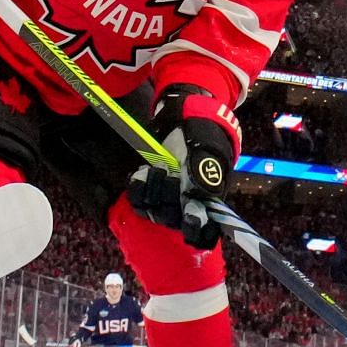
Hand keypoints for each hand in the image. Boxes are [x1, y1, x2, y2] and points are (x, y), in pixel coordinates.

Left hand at [127, 88, 240, 249]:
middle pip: (174, 220)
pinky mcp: (151, 189)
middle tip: (170, 174)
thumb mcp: (208, 148)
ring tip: (154, 170)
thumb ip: (206, 173)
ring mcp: (169, 197)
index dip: (197, 230)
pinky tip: (141, 173)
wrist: (186, 116)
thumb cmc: (203, 132)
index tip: (191, 220)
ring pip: (155, 212)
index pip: (204, 230)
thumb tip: (202, 197)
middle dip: (168, 198)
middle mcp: (189, 202)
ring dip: (151, 192)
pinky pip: (139, 201)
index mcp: (209, 197)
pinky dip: (137, 189)